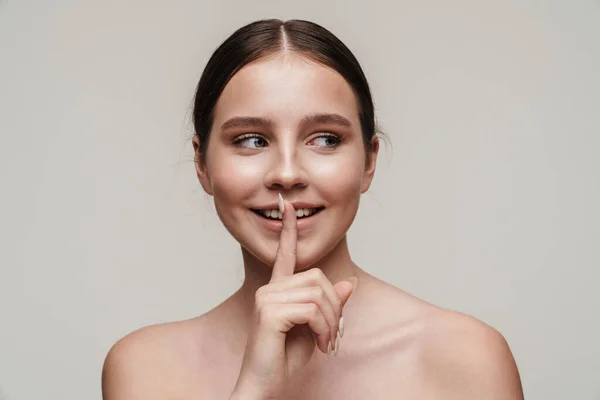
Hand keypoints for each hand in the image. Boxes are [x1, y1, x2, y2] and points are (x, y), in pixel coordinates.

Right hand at [230, 194, 355, 398]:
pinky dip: (324, 329)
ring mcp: (267, 299)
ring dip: (331, 322)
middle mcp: (269, 290)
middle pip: (318, 278)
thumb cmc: (284, 359)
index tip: (288, 208)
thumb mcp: (316, 329)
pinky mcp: (269, 312)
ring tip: (327, 342)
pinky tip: (320, 345)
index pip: (285, 256)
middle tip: (333, 335)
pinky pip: (312, 310)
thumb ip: (329, 305)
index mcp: (277, 291)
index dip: (289, 232)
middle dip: (334, 307)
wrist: (263, 385)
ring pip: (318, 294)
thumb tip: (348, 283)